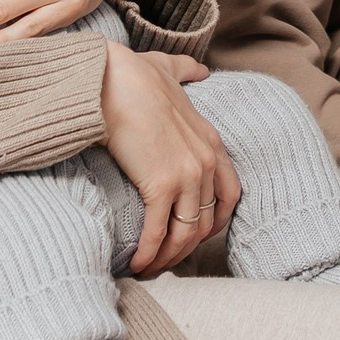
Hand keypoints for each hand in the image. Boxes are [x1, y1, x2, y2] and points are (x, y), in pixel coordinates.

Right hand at [100, 43, 239, 274]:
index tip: (194, 235)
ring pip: (185, 234)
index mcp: (211, 141)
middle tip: (166, 259)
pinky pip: (158, 233)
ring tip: (149, 268)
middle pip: (206, 222)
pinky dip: (148, 254)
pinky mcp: (160, 185)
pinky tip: (135, 263)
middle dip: (187, 247)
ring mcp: (187, 175)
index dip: (215, 221)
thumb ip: (187, 72)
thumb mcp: (170, 70)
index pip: (230, 194)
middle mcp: (206, 161)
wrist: (109, 78)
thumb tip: (201, 70)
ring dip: (168, 258)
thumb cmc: (133, 74)